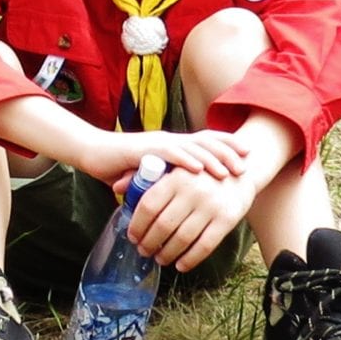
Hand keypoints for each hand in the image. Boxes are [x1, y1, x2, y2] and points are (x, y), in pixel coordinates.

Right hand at [83, 129, 246, 184]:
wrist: (94, 154)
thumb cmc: (120, 167)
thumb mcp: (152, 176)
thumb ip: (168, 182)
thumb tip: (183, 198)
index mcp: (174, 146)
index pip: (205, 141)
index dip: (227, 146)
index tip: (247, 155)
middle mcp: (170, 141)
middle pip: (205, 142)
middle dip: (228, 152)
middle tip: (246, 164)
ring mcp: (158, 144)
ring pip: (192, 147)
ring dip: (212, 158)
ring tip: (229, 169)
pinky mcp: (145, 150)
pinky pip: (170, 154)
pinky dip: (186, 160)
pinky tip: (199, 169)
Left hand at [127, 169, 258, 271]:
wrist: (242, 170)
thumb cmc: (200, 173)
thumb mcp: (174, 168)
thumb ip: (144, 176)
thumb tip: (115, 187)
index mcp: (176, 177)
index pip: (148, 205)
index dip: (137, 225)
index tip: (132, 236)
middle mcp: (193, 190)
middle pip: (163, 225)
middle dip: (149, 243)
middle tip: (143, 250)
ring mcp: (211, 205)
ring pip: (182, 238)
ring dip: (167, 253)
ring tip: (160, 258)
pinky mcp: (227, 219)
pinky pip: (205, 246)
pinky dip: (190, 259)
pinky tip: (180, 265)